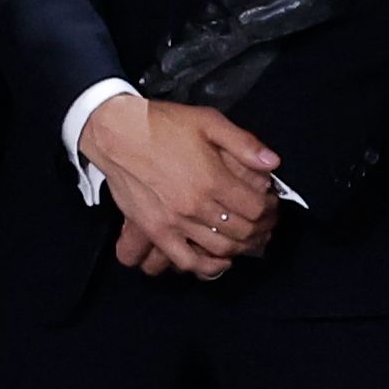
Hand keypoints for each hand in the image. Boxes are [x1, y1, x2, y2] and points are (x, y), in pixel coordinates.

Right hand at [83, 93, 279, 275]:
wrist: (115, 133)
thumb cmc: (161, 125)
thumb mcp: (208, 121)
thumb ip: (243, 143)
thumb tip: (273, 163)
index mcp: (212, 179)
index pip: (257, 208)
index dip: (271, 209)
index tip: (271, 204)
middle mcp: (195, 206)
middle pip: (243, 231)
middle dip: (262, 229)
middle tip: (265, 222)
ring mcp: (174, 222)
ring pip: (220, 248)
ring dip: (241, 247)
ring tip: (248, 238)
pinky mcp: (155, 230)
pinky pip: (185, 260)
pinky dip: (207, 266)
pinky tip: (220, 260)